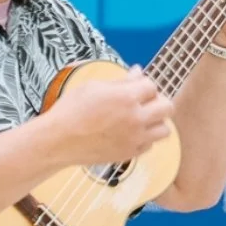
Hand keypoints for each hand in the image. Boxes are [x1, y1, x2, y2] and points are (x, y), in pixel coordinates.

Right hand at [42, 67, 174, 165]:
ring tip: (140, 119)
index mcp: (126, 97)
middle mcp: (135, 118)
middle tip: (145, 102)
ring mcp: (135, 138)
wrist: (58, 141)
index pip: (152, 86)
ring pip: (164, 129)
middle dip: (158, 101)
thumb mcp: (94, 87)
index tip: (135, 87)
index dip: (144, 85)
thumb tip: (138, 71)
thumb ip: (121, 81)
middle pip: (167, 107)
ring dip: (156, 122)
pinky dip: (144, 138)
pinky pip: (150, 144)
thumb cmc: (71, 110)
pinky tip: (130, 133)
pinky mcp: (130, 153)